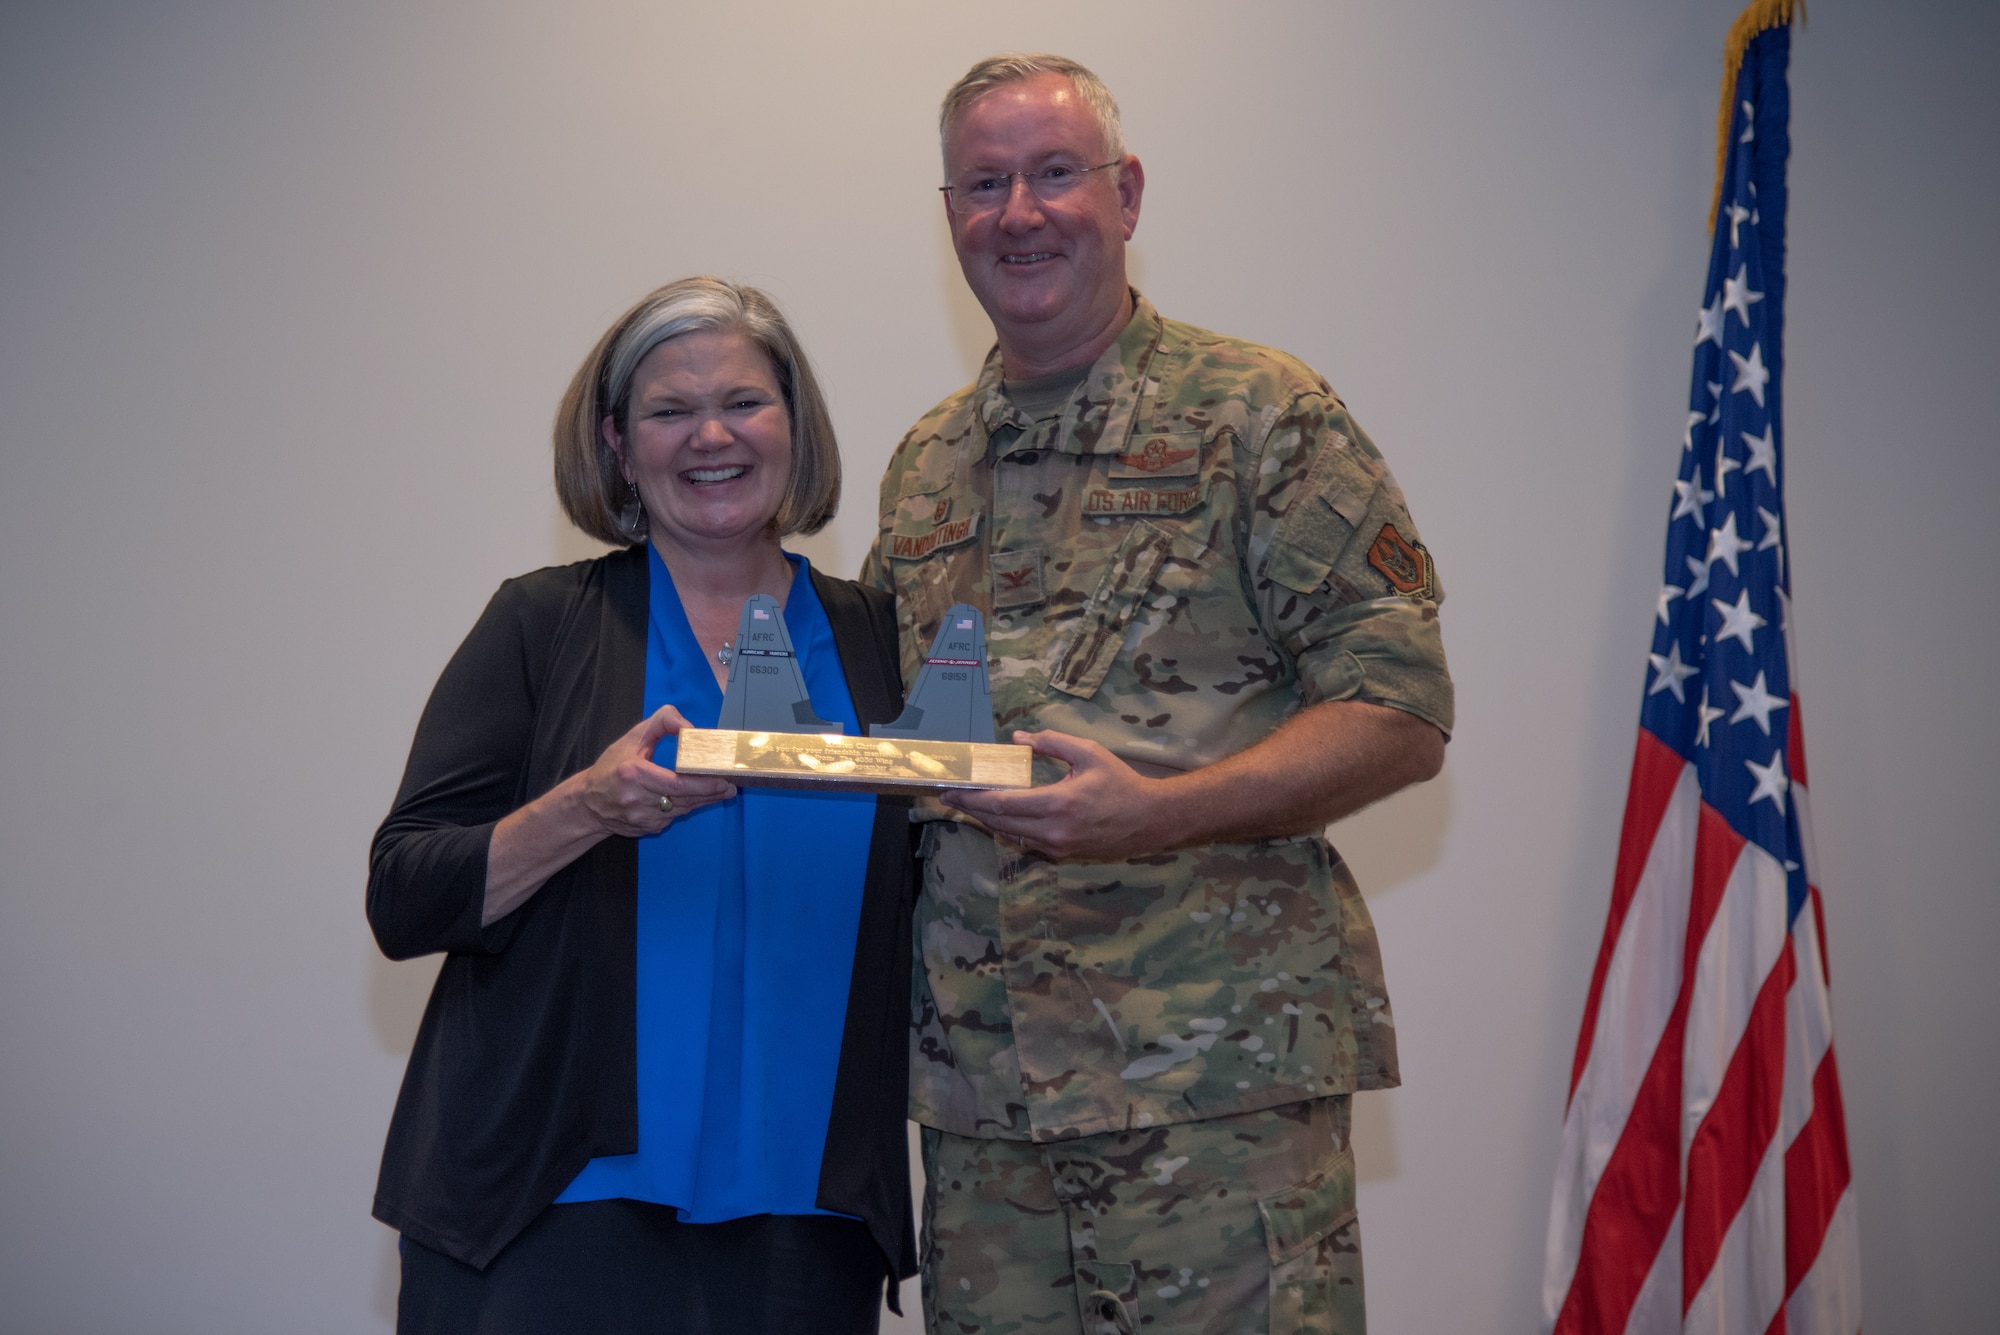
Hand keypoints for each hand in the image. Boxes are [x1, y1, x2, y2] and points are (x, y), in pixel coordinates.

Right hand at [575, 705, 735, 837]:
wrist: (587, 803)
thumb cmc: (611, 767)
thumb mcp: (632, 738)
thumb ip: (661, 723)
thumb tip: (689, 727)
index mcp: (633, 774)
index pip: (676, 784)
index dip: (703, 784)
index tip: (723, 780)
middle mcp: (636, 799)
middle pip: (683, 799)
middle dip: (710, 793)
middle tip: (730, 786)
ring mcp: (640, 818)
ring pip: (681, 810)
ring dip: (702, 801)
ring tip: (722, 791)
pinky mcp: (645, 829)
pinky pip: (672, 818)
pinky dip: (684, 808)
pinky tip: (696, 799)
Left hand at [941, 729, 1171, 861]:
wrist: (1149, 820)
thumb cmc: (1120, 783)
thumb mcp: (1089, 753)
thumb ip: (1052, 742)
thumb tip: (1019, 738)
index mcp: (1059, 803)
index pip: (1004, 804)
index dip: (974, 799)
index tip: (952, 791)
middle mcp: (1054, 830)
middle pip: (999, 822)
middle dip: (971, 810)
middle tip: (951, 797)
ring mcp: (1058, 846)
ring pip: (1010, 834)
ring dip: (988, 820)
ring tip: (969, 805)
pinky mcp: (1062, 854)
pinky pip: (1026, 841)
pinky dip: (1008, 828)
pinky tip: (999, 815)